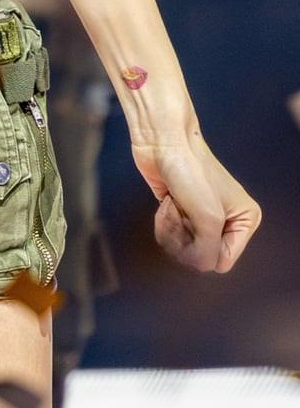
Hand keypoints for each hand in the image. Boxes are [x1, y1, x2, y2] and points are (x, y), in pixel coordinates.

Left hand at [130, 132, 260, 271]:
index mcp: (245, 220)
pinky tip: (166, 202)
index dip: (203, 249)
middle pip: (201, 255)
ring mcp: (202, 215)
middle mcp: (227, 220)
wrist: (162, 142)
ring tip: (173, 205)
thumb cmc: (190, 172)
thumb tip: (200, 265)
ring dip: (172, 229)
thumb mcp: (209, 219)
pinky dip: (164, 222)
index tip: (194, 226)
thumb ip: (208, 253)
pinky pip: (172, 235)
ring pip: (184, 247)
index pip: (222, 260)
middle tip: (180, 214)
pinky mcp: (181, 210)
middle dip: (184, 238)